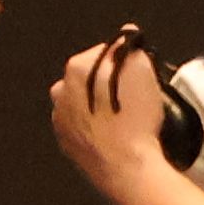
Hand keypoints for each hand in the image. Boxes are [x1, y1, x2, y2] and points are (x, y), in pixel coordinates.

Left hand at [46, 32, 175, 201]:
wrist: (125, 168)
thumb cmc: (135, 120)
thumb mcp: (144, 76)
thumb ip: (132, 51)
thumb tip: (126, 35)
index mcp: (78, 68)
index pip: (105, 51)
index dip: (125, 61)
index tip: (139, 74)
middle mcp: (60, 89)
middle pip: (89, 75)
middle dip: (106, 80)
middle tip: (131, 95)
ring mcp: (59, 117)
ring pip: (81, 99)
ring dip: (97, 101)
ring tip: (121, 115)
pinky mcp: (64, 140)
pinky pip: (79, 122)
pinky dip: (92, 122)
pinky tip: (111, 131)